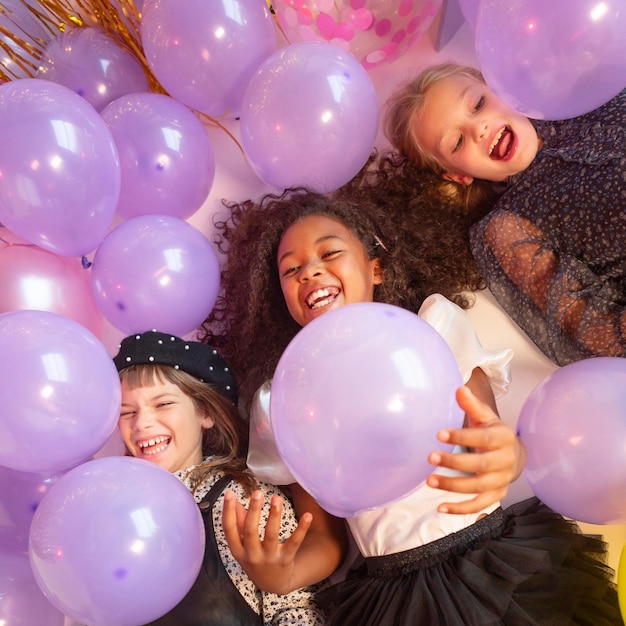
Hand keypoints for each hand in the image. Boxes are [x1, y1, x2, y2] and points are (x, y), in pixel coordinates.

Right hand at [222, 489, 312, 594]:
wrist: (273, 584)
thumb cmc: (255, 558)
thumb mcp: (242, 546)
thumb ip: (238, 524)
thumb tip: (235, 502)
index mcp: (238, 550)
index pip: (229, 529)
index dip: (228, 511)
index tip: (229, 493)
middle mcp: (252, 555)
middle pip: (250, 531)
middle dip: (253, 510)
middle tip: (257, 492)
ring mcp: (269, 558)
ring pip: (271, 535)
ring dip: (274, 516)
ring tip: (277, 498)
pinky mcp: (286, 559)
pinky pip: (294, 543)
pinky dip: (301, 529)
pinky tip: (308, 516)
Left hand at [426, 385, 525, 514]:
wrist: (514, 454)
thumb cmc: (492, 432)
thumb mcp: (484, 416)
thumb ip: (471, 405)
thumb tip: (459, 389)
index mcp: (503, 438)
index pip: (482, 439)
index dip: (461, 437)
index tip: (439, 433)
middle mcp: (505, 461)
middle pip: (480, 465)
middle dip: (454, 463)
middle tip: (430, 457)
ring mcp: (502, 480)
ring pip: (478, 487)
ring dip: (453, 486)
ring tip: (430, 480)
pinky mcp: (497, 495)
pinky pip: (479, 505)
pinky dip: (461, 509)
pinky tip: (441, 507)